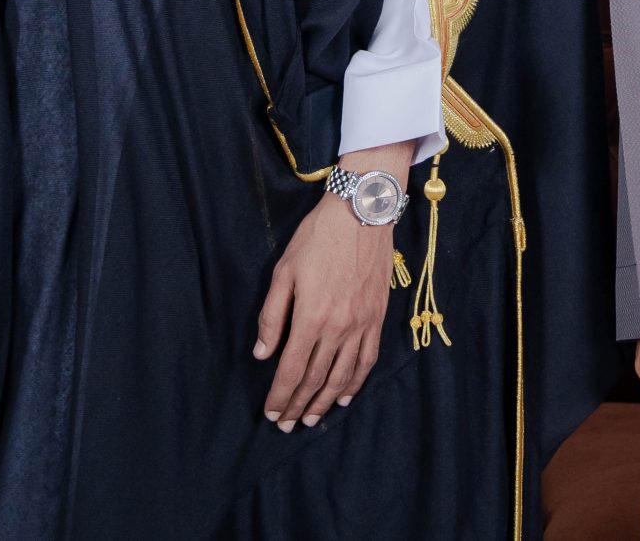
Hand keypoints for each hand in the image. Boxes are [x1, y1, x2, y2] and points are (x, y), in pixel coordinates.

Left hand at [255, 141, 414, 430]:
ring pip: (342, 376)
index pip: (292, 369)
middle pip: (315, 378)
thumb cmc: (317, 238)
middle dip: (299, 405)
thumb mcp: (284, 271)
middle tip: (286, 425)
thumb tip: (262, 354)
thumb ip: (272, 316)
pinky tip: (346, 396)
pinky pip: (367, 359)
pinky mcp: (377, 318)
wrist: (362, 213)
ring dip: (325, 402)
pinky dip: (356, 382)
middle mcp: (338, 328)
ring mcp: (361, 325)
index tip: (271, 413)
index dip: (280, 395)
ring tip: (312, 419)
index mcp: (311, 318)